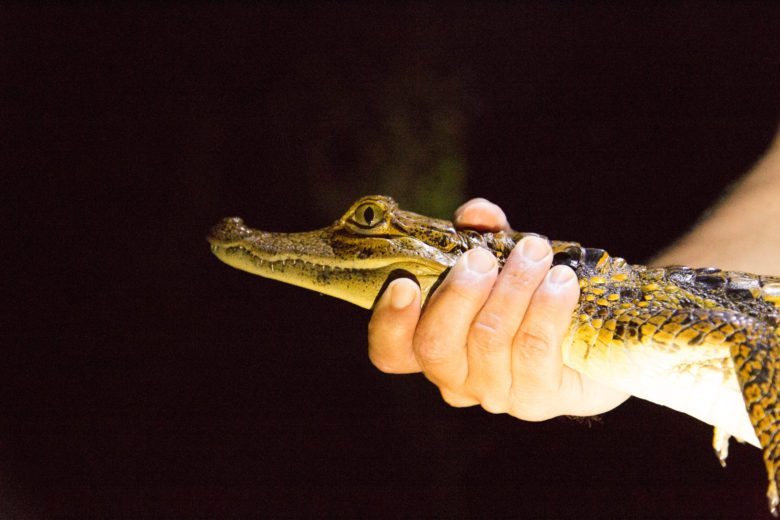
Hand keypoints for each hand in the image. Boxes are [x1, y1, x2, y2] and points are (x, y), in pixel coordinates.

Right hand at [368, 198, 628, 418]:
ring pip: (489, 340)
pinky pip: (534, 350)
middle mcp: (456, 378)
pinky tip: (562, 281)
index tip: (405, 284)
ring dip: (512, 289)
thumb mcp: (503, 261)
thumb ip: (483, 235)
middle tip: (482, 257)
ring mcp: (495, 393)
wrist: (598, 342)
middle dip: (458, 295)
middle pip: (436, 345)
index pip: (392, 352)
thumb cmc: (533, 299)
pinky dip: (546, 309)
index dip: (390, 323)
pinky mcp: (539, 399)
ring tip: (535, 253)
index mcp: (434, 346)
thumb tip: (476, 213)